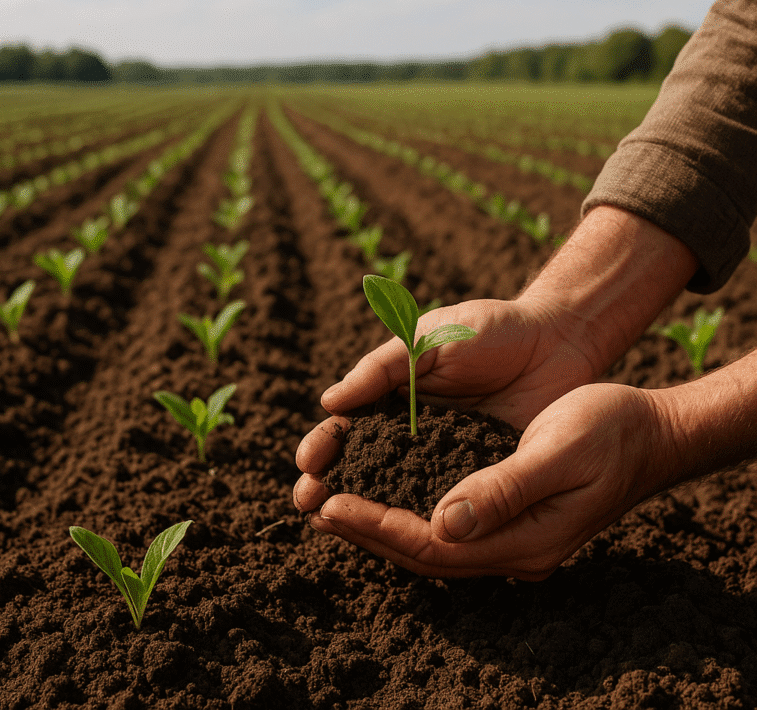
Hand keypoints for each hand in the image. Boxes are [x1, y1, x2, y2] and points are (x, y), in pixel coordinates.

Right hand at [294, 297, 595, 517]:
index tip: (308, 465)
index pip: (349, 426)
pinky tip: (402, 537)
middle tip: (309, 505)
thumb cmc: (490, 329)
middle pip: (363, 465)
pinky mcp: (481, 475)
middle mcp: (413, 432)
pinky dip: (424, 519)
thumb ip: (382, 368)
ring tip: (337, 525)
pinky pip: (448, 501)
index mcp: (395, 395)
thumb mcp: (430, 338)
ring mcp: (446, 457)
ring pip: (399, 490)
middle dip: (332, 484)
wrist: (558, 339)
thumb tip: (330, 403)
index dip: (324, 446)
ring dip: (367, 509)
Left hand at [300, 383, 672, 578]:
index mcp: (526, 538)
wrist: (649, 432)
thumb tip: (443, 522)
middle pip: (425, 552)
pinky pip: (446, 525)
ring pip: (432, 543)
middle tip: (316, 508)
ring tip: (334, 506)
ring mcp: (513, 536)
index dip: (379, 526)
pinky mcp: (509, 515)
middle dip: (367, 531)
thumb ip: (504, 489)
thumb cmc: (609, 431)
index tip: (332, 505)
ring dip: (381, 525)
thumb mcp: (559, 451)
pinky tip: (384, 496)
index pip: (434, 545)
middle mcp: (514, 547)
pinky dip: (407, 512)